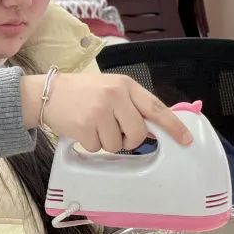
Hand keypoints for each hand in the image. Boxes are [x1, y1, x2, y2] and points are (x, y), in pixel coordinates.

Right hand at [21, 72, 192, 152]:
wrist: (47, 93)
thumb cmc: (81, 93)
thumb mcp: (110, 88)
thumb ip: (131, 104)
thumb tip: (153, 128)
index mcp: (125, 85)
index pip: (156, 108)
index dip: (173, 126)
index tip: (186, 139)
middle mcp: (115, 95)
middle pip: (138, 133)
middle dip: (129, 140)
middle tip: (114, 131)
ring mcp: (100, 111)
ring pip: (117, 145)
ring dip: (106, 141)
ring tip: (93, 125)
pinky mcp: (85, 126)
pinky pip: (98, 148)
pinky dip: (90, 144)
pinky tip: (81, 128)